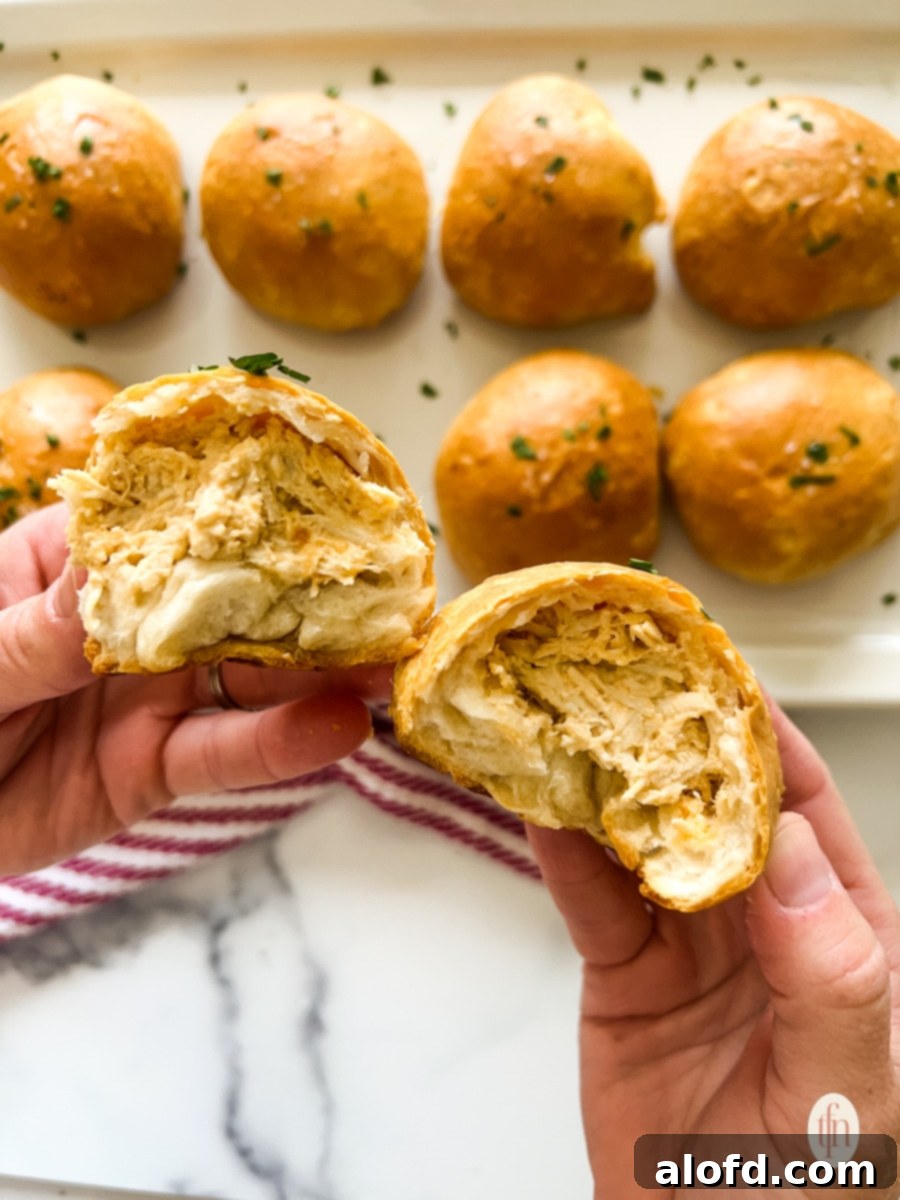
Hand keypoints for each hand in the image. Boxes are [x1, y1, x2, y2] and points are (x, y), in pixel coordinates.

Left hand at [0, 504, 389, 874]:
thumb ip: (36, 632)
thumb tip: (109, 572)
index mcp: (68, 568)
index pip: (161, 525)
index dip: (236, 507)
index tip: (314, 496)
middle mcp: (123, 625)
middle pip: (227, 597)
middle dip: (306, 592)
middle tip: (384, 589)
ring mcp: (146, 696)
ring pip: (247, 675)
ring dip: (320, 669)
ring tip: (385, 664)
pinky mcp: (156, 769)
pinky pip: (226, 755)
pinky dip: (283, 746)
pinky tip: (338, 730)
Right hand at [528, 704, 899, 1197]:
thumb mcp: (843, 1100)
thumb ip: (832, 981)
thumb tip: (792, 856)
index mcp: (839, 934)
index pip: (805, 813)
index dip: (765, 738)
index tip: (721, 676)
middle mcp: (763, 925)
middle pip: (713, 809)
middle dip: (672, 741)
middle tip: (627, 678)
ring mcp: (690, 946)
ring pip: (643, 842)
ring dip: (606, 784)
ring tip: (568, 723)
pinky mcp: (624, 976)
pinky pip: (591, 900)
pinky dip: (562, 852)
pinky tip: (541, 807)